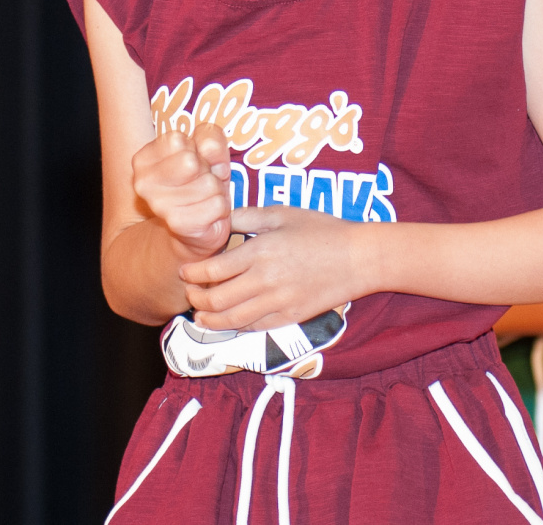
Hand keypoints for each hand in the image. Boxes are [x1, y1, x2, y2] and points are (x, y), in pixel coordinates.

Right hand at [132, 123, 231, 263]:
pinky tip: (209, 214)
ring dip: (215, 190)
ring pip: (208, 183)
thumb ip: (209, 136)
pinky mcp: (180, 225)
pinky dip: (220, 208)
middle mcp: (143, 183)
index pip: (177, 140)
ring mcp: (159, 205)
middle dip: (206, 170)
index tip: (192, 164)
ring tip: (204, 198)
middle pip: (192, 160)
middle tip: (200, 182)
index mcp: (142, 160)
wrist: (192, 233)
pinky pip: (217, 204)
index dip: (195, 149)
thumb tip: (208, 150)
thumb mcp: (205, 151)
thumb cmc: (199, 184)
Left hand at [179, 205, 371, 330]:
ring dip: (209, 318)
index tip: (185, 271)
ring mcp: (277, 303)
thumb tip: (219, 217)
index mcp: (260, 252)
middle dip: (195, 298)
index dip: (192, 274)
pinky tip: (227, 320)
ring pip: (231, 320)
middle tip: (189, 292)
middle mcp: (264, 281)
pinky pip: (253, 327)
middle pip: (216, 299)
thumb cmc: (321, 230)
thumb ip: (247, 215)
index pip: (212, 270)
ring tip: (200, 312)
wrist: (358, 259)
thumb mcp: (283, 214)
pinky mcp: (289, 318)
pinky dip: (234, 326)